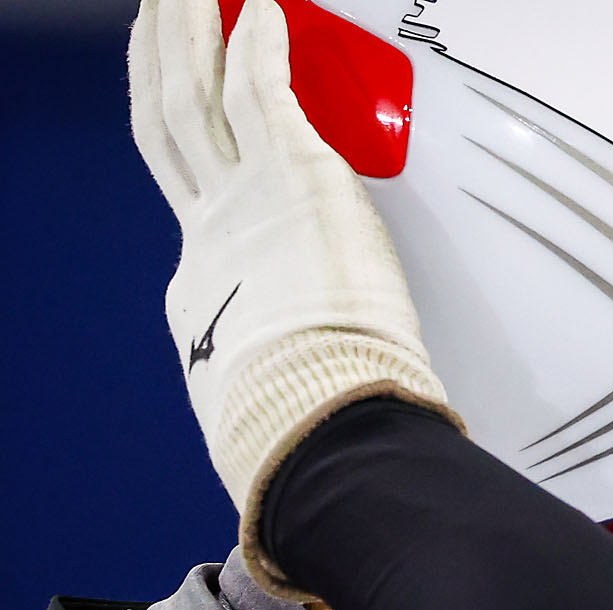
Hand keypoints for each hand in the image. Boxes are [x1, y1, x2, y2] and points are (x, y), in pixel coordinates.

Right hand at [129, 0, 453, 593]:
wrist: (322, 428)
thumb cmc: (312, 426)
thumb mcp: (277, 393)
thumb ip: (282, 384)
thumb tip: (309, 425)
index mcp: (207, 282)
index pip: (188, 191)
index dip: (181, 140)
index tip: (179, 103)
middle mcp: (214, 233)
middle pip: (170, 125)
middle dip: (159, 64)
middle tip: (154, 14)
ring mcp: (247, 202)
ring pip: (200, 94)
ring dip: (194, 32)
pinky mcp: (295, 178)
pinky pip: (266, 91)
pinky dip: (259, 46)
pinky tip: (257, 12)